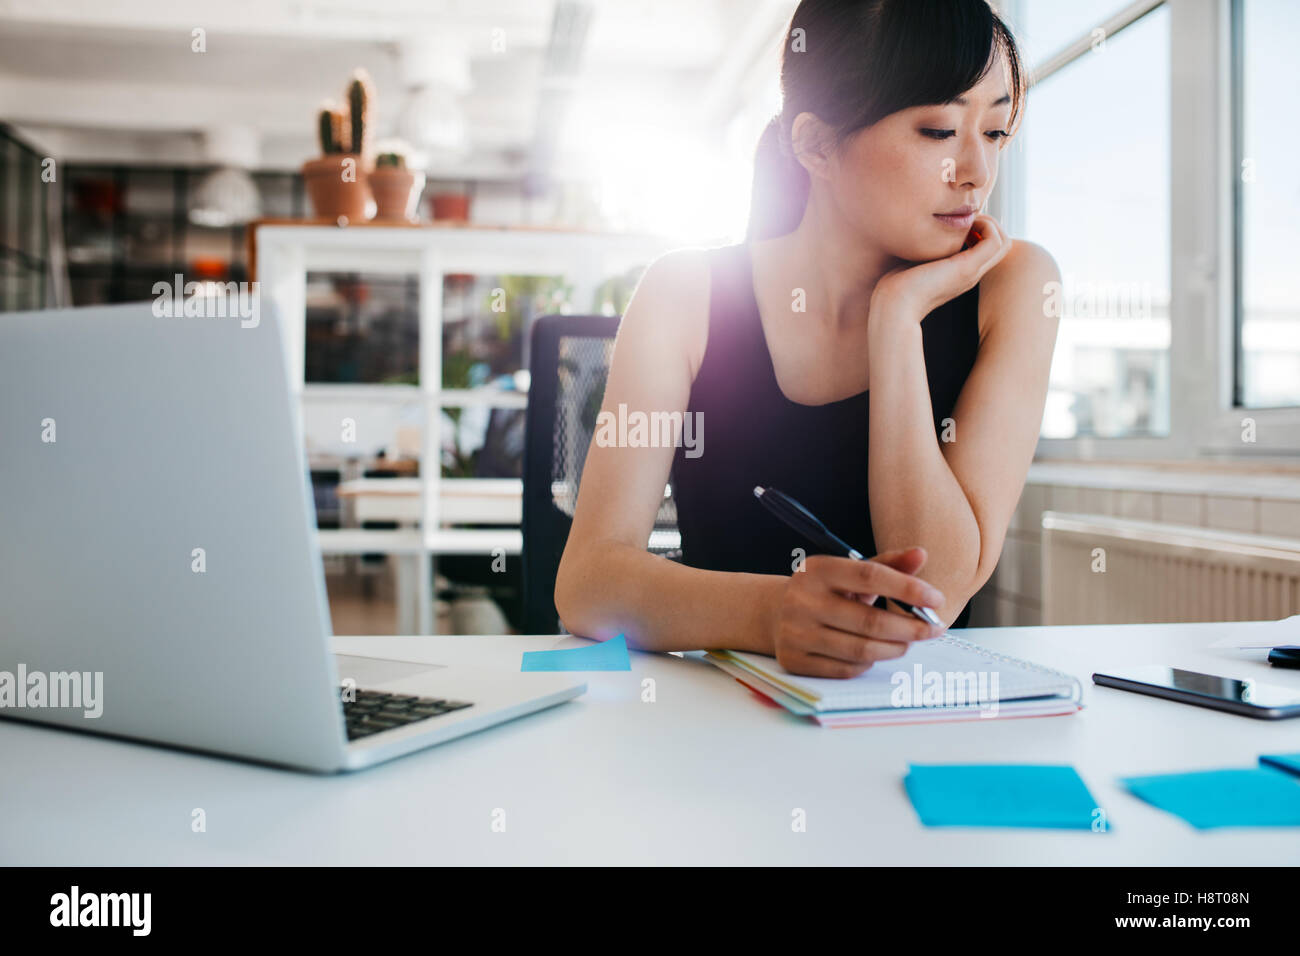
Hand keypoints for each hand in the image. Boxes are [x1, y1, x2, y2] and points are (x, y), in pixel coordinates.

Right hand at [769, 547, 945, 678]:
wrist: (773, 612)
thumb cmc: (824, 590)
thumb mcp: (850, 571)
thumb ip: (887, 564)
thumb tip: (921, 555)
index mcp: (817, 570)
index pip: (870, 576)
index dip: (908, 589)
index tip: (937, 599)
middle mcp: (802, 600)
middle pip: (870, 621)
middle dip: (911, 628)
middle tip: (934, 629)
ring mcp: (795, 633)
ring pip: (861, 650)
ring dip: (895, 648)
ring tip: (908, 642)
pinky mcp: (794, 660)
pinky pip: (846, 669)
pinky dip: (869, 663)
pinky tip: (876, 652)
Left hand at [870, 214, 1012, 321]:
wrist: (893, 305)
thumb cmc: (894, 286)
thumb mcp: (912, 262)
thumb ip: (923, 249)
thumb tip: (919, 230)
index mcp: (960, 273)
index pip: (985, 249)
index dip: (978, 229)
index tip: (957, 223)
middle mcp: (971, 273)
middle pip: (1000, 244)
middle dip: (987, 223)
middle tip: (965, 218)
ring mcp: (972, 271)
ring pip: (1003, 242)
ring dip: (990, 222)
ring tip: (968, 220)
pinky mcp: (968, 267)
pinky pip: (996, 241)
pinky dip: (987, 226)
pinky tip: (965, 225)